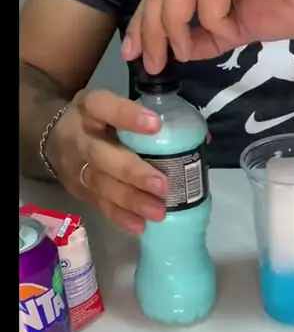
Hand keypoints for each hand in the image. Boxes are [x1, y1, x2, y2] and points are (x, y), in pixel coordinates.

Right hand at [46, 89, 167, 234]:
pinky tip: (140, 226)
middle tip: (162, 185)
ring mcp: (76, 166)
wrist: (52, 137)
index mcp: (90, 108)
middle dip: (133, 172)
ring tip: (159, 211)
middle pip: (101, 155)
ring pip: (101, 185)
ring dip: (131, 201)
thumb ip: (151, 115)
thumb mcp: (115, 105)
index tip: (155, 125)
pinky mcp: (78, 190)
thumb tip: (202, 138)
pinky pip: (99, 205)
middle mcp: (79, 137)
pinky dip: (120, 217)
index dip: (127, 115)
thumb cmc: (99, 119)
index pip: (104, 106)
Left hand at [122, 0, 293, 71]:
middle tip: (151, 60)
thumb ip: (215, 33)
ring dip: (173, 18)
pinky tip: (226, 32)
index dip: (147, 16)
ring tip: (182, 51)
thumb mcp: (248, 25)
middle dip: (150, 22)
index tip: (139, 53)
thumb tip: (185, 49)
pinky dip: (211, 12)